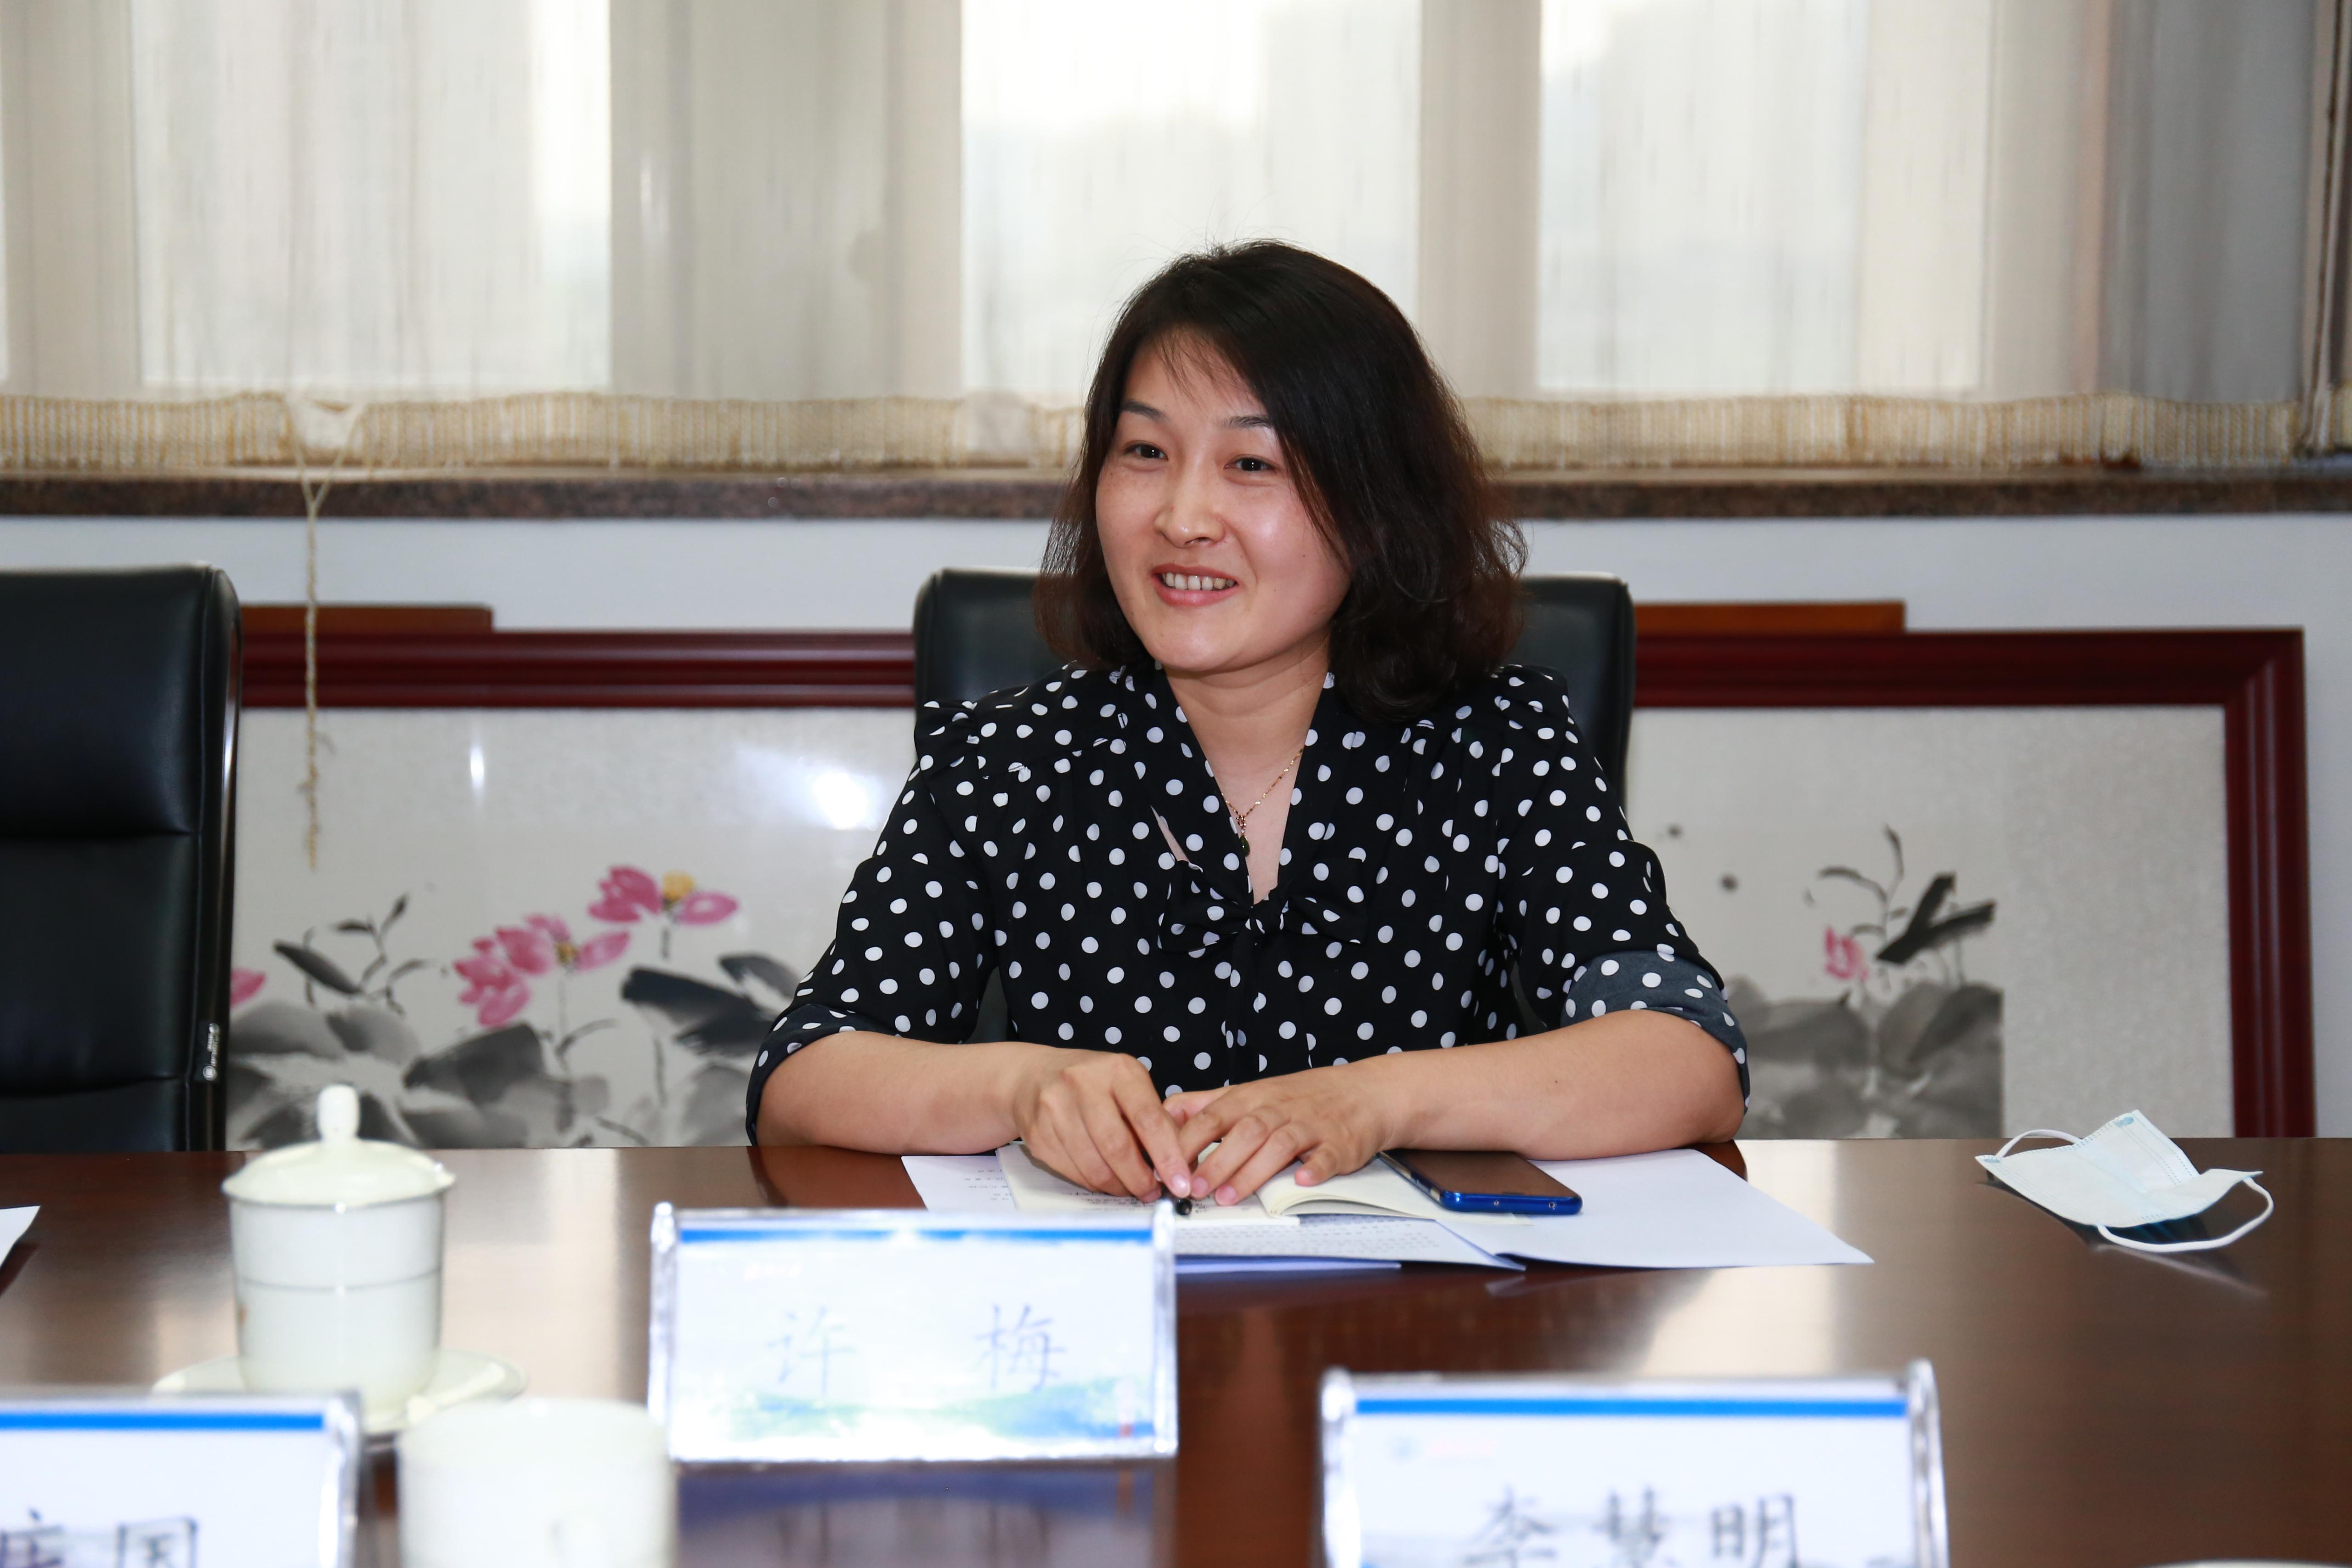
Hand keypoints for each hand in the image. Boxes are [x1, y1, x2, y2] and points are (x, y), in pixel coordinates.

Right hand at [1012, 1047, 1193, 1200]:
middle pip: (1117, 1147)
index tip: (1180, 1182)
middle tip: (1153, 1193)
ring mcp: (1055, 1108)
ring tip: (1130, 1188)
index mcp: (1117, 1070)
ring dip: (1118, 1186)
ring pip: (1094, 1166)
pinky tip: (1104, 1178)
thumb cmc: (1093, 1083)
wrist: (1033, 1076)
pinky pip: (1073, 1172)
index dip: (1167, 1156)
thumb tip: (1179, 1165)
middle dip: (1140, 1179)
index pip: (1148, 1119)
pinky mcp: (1037, 1133)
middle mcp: (1083, 1084)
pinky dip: (1094, 1183)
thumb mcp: (1128, 1085)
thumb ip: (1154, 1118)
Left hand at [1167, 1064, 1396, 1204]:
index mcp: (1251, 1098)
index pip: (1213, 1115)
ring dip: (1253, 1171)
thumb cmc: (1299, 1097)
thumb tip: (1162, 1114)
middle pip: (1243, 1131)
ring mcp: (1310, 1125)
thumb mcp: (1250, 1092)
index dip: (1188, 1141)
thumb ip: (1206, 1104)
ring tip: (1229, 1197)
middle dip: (1216, 1161)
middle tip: (1193, 1190)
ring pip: (1279, 1144)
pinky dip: (1314, 1167)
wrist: (1363, 1092)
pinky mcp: (1339, 1143)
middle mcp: (1278, 1109)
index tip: (1167, 1166)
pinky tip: (1300, 1180)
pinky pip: (1326, 1155)